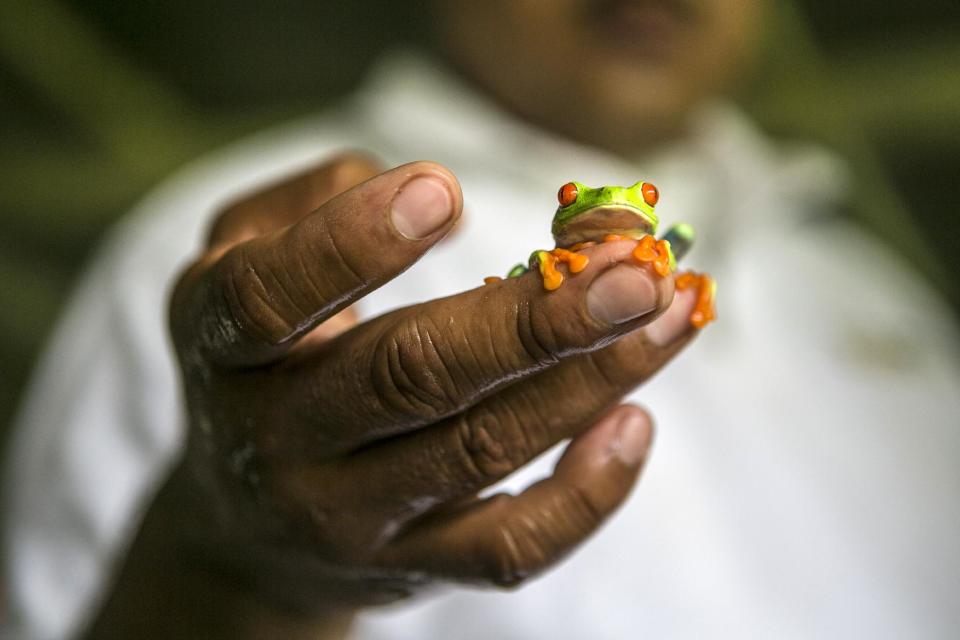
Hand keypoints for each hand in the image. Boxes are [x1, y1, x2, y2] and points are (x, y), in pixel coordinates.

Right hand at [86, 154, 700, 638]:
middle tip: (632, 270)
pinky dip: (583, 495)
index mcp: (222, 343)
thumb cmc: (262, 360)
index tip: (446, 191)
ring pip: (479, 451)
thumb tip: (431, 192)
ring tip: (667, 317)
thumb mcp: (241, 258)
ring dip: (587, 380)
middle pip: (408, 378)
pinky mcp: (410, 567)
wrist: (245, 525)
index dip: (350, 244)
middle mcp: (278, 438)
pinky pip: (506, 549)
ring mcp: (347, 515)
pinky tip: (633, 423)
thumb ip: (308, 202)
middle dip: (531, 322)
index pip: (268, 299)